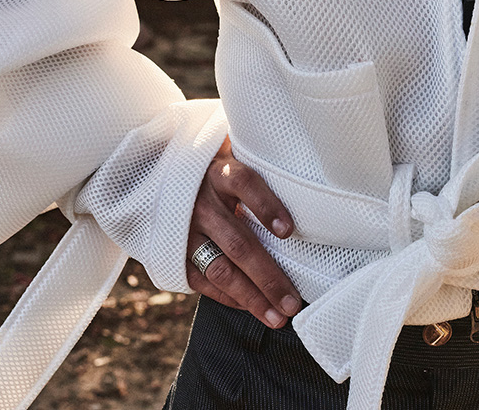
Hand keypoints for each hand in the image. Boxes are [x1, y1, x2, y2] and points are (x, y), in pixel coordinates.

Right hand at [186, 136, 301, 328]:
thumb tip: (310, 197)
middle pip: (238, 241)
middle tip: (293, 301)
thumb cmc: (221, 174)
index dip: (266, 205)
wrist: (167, 177)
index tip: (288, 230)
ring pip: (221, 269)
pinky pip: (203, 282)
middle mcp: (201, 201)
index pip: (244, 183)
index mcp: (220, 172)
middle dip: (268, 276)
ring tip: (277, 317)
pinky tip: (253, 308)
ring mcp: (186, 230)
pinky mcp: (174, 253)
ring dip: (252, 297)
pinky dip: (230, 298)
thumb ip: (264, 174)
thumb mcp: (236, 161)